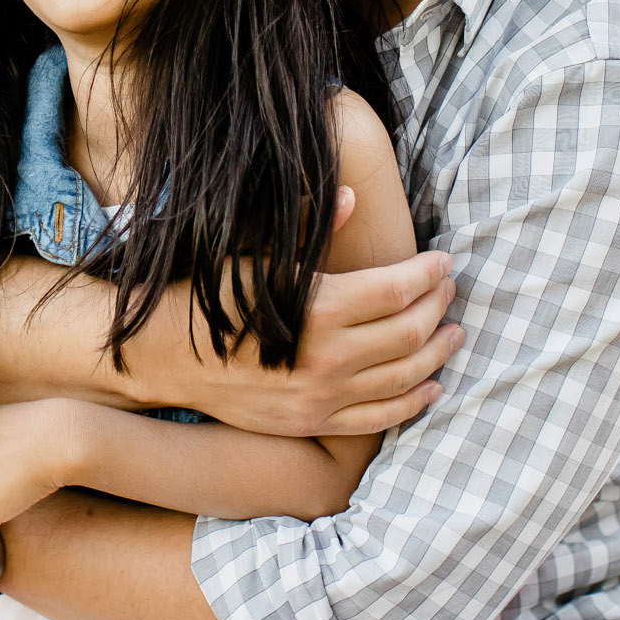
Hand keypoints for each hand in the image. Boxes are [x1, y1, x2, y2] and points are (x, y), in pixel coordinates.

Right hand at [182, 189, 462, 436]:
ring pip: (404, 377)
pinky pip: (380, 418)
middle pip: (409, 331)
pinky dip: (413, 402)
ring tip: (454, 332)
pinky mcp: (313, 422)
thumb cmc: (211, 297)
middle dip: (439, 306)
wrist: (166, 358)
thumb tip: (351, 196)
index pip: (396, 289)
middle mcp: (326, 356)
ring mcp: (322, 396)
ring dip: (438, 353)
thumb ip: (308, 231)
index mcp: (316, 307)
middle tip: (450, 289)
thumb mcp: (257, 257)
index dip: (427, 274)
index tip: (442, 261)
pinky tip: (432, 386)